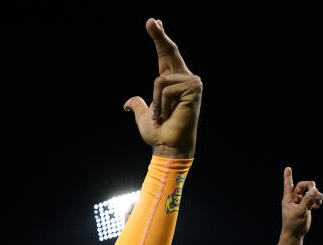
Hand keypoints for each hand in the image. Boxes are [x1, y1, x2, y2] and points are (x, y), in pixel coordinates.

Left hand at [124, 19, 201, 157]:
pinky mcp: (194, 87)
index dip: (160, 39)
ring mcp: (192, 82)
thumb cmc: (158, 133)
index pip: (166, 56)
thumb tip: (128, 103)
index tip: (155, 21)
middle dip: (159, 36)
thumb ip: (138, 105)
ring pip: (160, 80)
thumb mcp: (144, 116)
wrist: (168, 146)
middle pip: (170, 52)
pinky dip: (162, 104)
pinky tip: (169, 113)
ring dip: (156, 102)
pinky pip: (166, 88)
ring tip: (163, 115)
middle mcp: (185, 78)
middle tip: (151, 20)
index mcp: (173, 82)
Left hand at [279, 168, 322, 243]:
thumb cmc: (293, 224)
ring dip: (316, 194)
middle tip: (315, 192)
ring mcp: (301, 202)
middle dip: (310, 186)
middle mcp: (294, 198)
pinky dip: (317, 200)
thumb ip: (307, 200)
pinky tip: (318, 205)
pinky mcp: (307, 206)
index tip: (288, 168)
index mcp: (288, 198)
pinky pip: (314, 198)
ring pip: (310, 191)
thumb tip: (314, 189)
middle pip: (303, 185)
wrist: (295, 234)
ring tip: (319, 201)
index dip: (288, 176)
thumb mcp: (300, 211)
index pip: (288, 184)